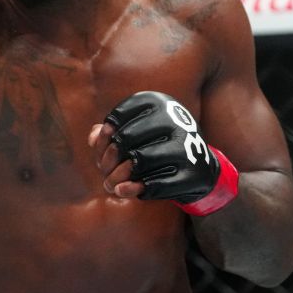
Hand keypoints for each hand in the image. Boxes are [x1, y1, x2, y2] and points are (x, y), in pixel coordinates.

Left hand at [88, 91, 238, 214]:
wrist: (199, 167)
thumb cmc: (156, 145)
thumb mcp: (135, 133)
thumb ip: (109, 132)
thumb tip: (94, 137)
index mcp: (159, 102)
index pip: (117, 117)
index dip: (105, 137)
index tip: (104, 150)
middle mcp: (175, 119)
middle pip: (125, 139)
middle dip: (108, 159)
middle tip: (104, 171)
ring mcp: (187, 146)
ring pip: (138, 161)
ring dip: (117, 176)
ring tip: (111, 184)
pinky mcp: (191, 174)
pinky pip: (153, 183)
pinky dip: (133, 189)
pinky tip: (123, 190)